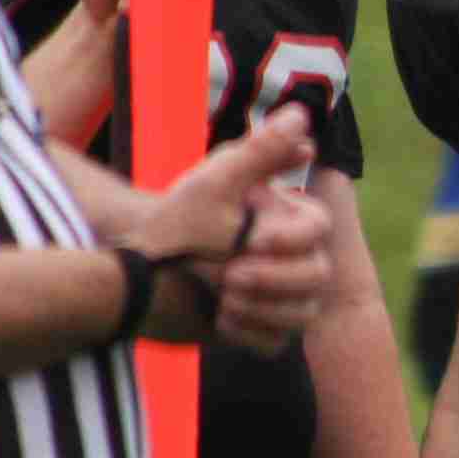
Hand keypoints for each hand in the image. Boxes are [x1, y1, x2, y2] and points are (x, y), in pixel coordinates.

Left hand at [134, 115, 331, 350]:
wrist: (140, 273)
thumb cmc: (176, 223)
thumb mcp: (214, 185)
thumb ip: (260, 151)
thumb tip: (300, 116)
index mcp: (287, 220)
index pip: (318, 230)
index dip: (289, 239)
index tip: (253, 242)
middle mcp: (292, 258)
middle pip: (317, 276)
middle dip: (274, 279)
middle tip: (231, 277)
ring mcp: (281, 297)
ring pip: (302, 314)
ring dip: (261, 308)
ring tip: (222, 297)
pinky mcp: (263, 329)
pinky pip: (276, 342)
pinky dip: (247, 333)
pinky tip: (218, 318)